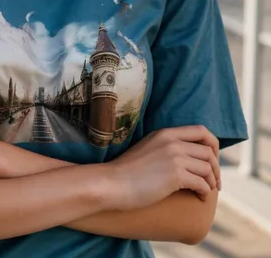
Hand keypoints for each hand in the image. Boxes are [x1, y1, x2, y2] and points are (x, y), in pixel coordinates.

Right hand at [104, 125, 219, 211]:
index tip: (212, 160)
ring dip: (212, 182)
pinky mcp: (175, 176)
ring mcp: (174, 158)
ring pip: (208, 168)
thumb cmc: (127, 171)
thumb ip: (165, 147)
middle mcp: (173, 142)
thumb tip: (183, 157)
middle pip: (208, 151)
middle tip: (215, 181)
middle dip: (216, 168)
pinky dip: (205, 192)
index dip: (213, 145)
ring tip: (208, 191)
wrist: (112, 183)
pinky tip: (201, 198)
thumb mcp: (148, 148)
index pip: (201, 131)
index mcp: (166, 133)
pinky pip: (202, 183)